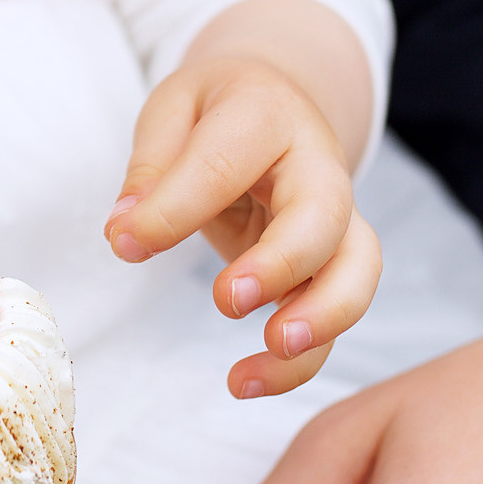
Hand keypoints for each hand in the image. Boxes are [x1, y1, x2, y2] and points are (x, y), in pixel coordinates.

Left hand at [106, 50, 380, 396]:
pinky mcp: (331, 264)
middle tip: (228, 300)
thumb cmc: (218, 110)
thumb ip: (151, 165)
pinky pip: (333, 317)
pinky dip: (299, 360)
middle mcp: (317, 165)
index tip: (126, 241)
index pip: (226, 161)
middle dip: (283, 262)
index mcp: (266, 114)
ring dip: (321, 317)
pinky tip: (246, 381)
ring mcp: (335, 217)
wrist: (277, 102)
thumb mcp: (174, 109)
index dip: (176, 207)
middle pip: (325, 214)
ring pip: (357, 269)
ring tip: (270, 350)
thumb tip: (126, 229)